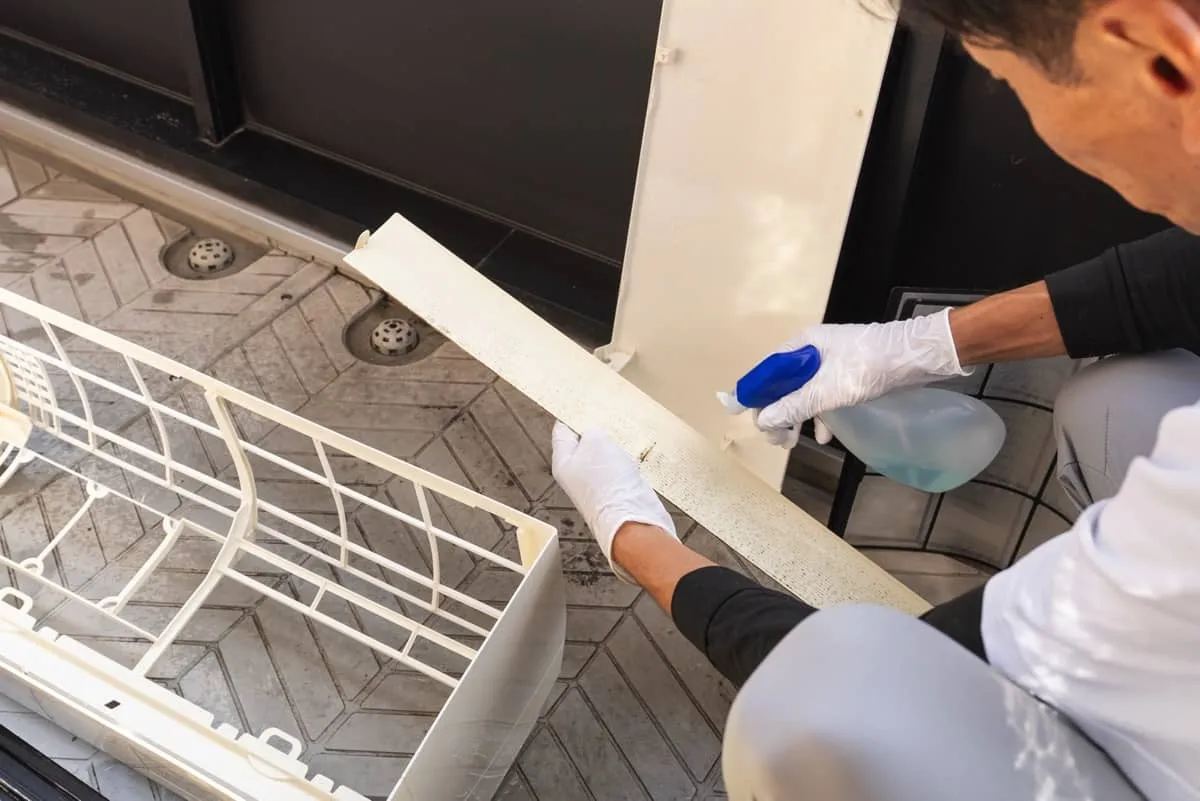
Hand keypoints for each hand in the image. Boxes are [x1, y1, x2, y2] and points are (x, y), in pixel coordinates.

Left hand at [551, 423, 676, 581]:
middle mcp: (575, 474)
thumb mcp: (597, 441)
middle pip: (583, 443)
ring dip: (614, 448)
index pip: (562, 430)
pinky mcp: (614, 490)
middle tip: (607, 420)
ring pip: (603, 455)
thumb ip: (593, 431)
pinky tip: (631, 462)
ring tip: (621, 445)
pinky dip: (626, 462)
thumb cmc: (608, 483)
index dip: (572, 415)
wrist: (632, 517)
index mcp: (563, 462)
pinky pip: (618, 468)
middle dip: (597, 432)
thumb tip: (596, 434)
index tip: (581, 403)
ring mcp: (595, 484)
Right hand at [756, 308, 968, 445]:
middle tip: (776, 440)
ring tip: (792, 442)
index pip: (767, 371)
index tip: (741, 417)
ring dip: (797, 419)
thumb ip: (793, 406)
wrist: (917, 357)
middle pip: (784, 385)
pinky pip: (825, 398)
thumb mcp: (826, 390)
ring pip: (804, 394)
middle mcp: (812, 352)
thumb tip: (763, 421)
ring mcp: (832, 364)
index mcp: (801, 345)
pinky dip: (822, 417)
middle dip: (777, 414)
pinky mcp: (849, 376)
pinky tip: (825, 436)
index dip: (753, 394)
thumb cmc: (867, 366)